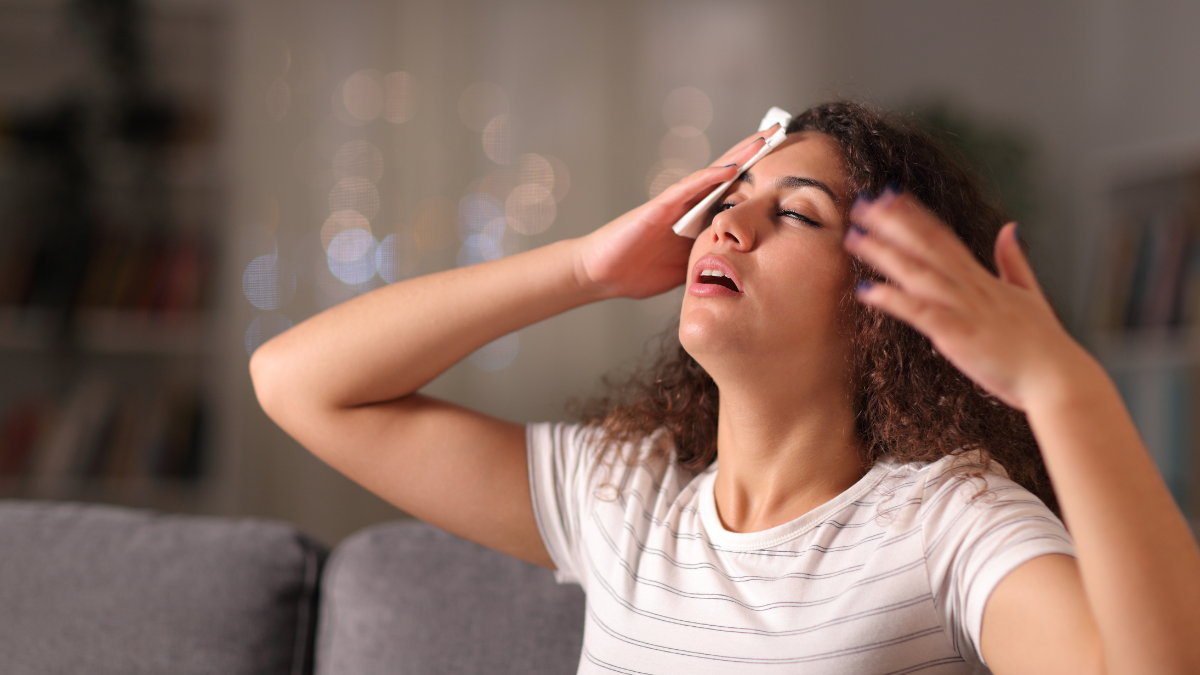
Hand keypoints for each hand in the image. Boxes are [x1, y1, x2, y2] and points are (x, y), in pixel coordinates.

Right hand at [572, 126, 775, 299]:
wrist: (601, 274)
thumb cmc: (639, 271)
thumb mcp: (690, 268)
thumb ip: (714, 260)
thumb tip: (747, 270)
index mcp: (698, 219)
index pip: (734, 192)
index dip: (759, 176)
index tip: (788, 163)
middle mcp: (689, 205)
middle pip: (728, 174)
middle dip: (754, 154)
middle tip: (781, 131)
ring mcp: (674, 204)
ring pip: (712, 174)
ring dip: (737, 156)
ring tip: (763, 139)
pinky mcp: (658, 208)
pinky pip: (687, 189)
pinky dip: (708, 178)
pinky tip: (730, 168)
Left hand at [843, 189, 1100, 410]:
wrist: (1058, 377)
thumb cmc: (1043, 345)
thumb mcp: (1031, 294)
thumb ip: (1014, 262)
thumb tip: (1010, 228)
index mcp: (983, 279)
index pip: (943, 238)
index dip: (916, 216)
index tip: (891, 197)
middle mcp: (971, 287)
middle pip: (926, 246)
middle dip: (892, 224)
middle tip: (862, 204)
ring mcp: (964, 309)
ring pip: (918, 273)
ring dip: (884, 254)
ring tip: (854, 237)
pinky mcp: (958, 335)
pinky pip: (920, 313)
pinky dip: (894, 300)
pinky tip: (867, 291)